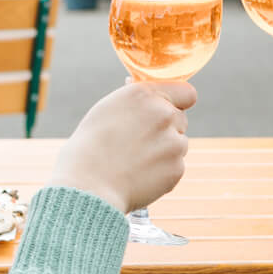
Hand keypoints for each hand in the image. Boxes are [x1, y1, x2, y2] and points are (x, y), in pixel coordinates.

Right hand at [54, 81, 196, 213]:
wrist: (87, 188)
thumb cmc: (87, 150)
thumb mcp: (105, 111)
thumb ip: (131, 100)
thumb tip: (135, 85)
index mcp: (143, 94)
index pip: (185, 92)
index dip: (177, 101)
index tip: (168, 109)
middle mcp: (163, 113)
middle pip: (180, 118)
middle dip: (166, 128)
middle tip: (139, 142)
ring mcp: (173, 142)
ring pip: (179, 143)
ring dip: (165, 151)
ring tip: (134, 162)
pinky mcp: (177, 168)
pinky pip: (175, 166)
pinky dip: (162, 172)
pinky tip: (139, 176)